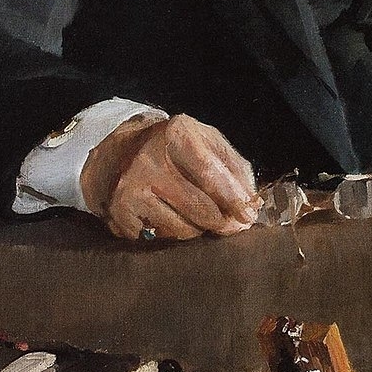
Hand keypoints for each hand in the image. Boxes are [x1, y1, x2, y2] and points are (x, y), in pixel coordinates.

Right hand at [81, 113, 257, 240]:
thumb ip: (235, 168)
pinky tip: (171, 216)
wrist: (122, 152)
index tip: (248, 216)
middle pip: (199, 207)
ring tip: (197, 214)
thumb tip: (251, 203)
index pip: (209, 172)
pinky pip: (161, 239)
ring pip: (182, 230)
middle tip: (232, 225)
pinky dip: (174, 234)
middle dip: (222, 222)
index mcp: (176, 132)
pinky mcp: (120, 213)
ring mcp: (130, 188)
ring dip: (199, 229)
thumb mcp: (207, 142)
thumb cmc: (177, 149)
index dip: (233, 198)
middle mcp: (148, 158)